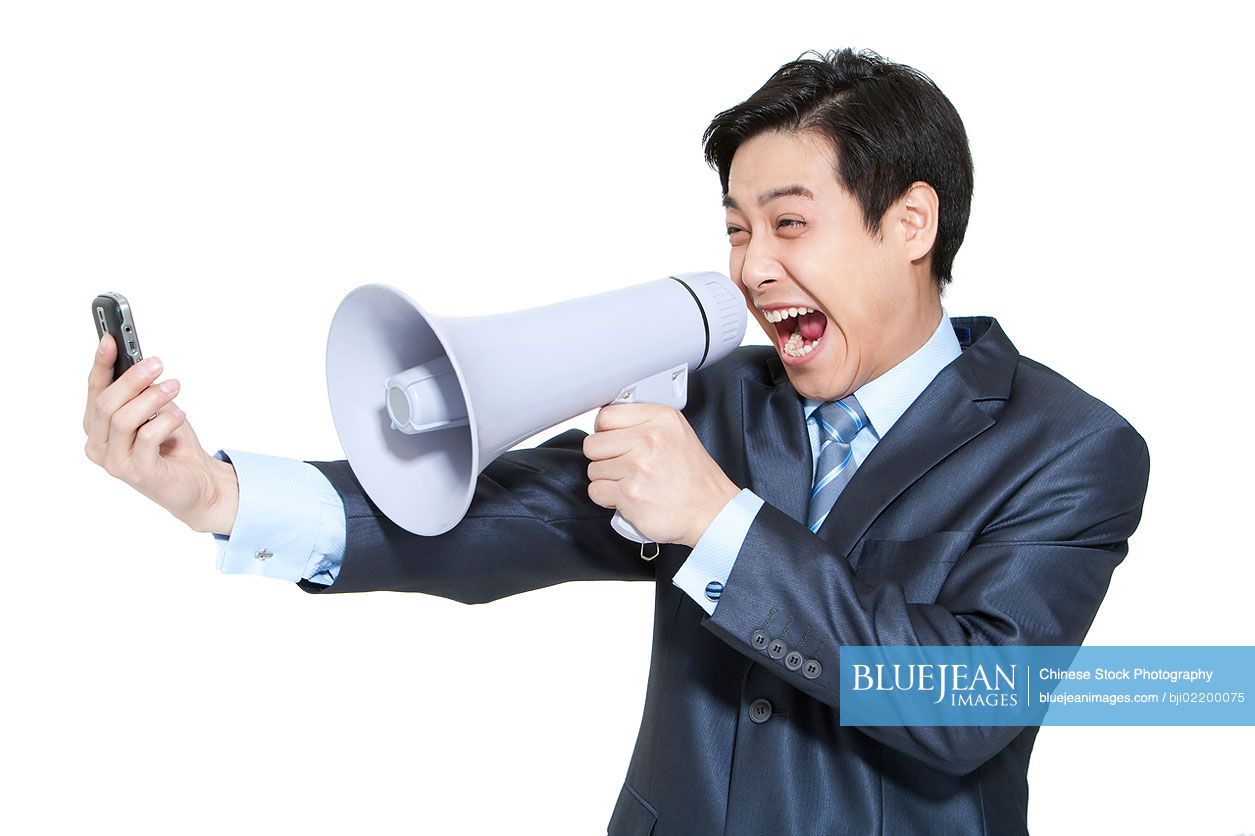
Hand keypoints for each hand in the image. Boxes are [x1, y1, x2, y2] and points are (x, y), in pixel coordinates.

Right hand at [83, 333, 239, 534]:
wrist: (199, 483)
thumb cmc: (173, 444)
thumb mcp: (156, 411)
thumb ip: (141, 393)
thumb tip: (141, 363)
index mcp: (98, 427)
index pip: (94, 390)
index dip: (101, 364)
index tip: (111, 338)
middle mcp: (99, 445)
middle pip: (106, 403)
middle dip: (132, 379)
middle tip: (157, 364)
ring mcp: (115, 462)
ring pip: (124, 418)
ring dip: (152, 397)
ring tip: (173, 387)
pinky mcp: (137, 473)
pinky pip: (148, 436)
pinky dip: (166, 420)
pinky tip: (179, 415)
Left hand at [583, 403, 739, 547]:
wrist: (711, 511)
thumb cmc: (695, 478)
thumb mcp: (678, 433)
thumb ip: (645, 423)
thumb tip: (609, 425)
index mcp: (660, 419)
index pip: (606, 416)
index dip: (605, 432)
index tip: (612, 442)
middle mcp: (648, 439)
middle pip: (594, 444)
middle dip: (603, 458)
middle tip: (621, 466)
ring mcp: (637, 467)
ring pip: (593, 469)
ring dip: (607, 480)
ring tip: (630, 483)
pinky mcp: (630, 494)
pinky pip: (596, 491)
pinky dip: (607, 498)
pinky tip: (627, 497)